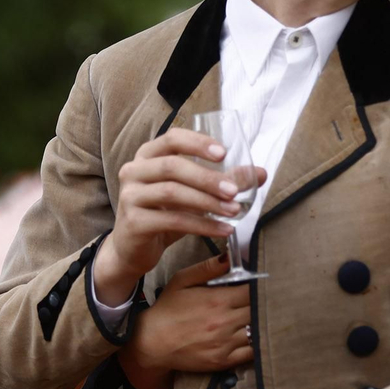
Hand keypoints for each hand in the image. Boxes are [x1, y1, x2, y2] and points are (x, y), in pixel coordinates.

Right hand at [93, 128, 264, 304]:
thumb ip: (222, 180)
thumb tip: (259, 173)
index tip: (223, 153)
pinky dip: (202, 225)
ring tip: (234, 211)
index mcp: (147, 155)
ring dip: (207, 202)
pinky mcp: (133, 222)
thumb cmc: (164, 214)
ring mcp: (130, 196)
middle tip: (234, 191)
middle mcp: (134, 170)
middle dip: (207, 178)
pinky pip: (172, 220)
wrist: (132, 249)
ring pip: (171, 192)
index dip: (197, 143)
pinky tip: (223, 230)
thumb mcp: (192, 194)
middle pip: (172, 166)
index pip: (172, 139)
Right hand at [118, 256, 251, 388]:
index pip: (253, 291)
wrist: (152, 342)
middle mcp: (225, 322)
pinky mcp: (224, 361)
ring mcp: (226, 343)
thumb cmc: (167, 310)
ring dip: (261, 324)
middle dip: (262, 304)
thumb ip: (207, 268)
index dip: (260, 288)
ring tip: (260, 318)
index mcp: (218, 300)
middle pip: (259, 311)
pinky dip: (257, 344)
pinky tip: (255, 337)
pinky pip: (252, 353)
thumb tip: (229, 258)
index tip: (260, 286)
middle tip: (265, 301)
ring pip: (258, 331)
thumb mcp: (182, 280)